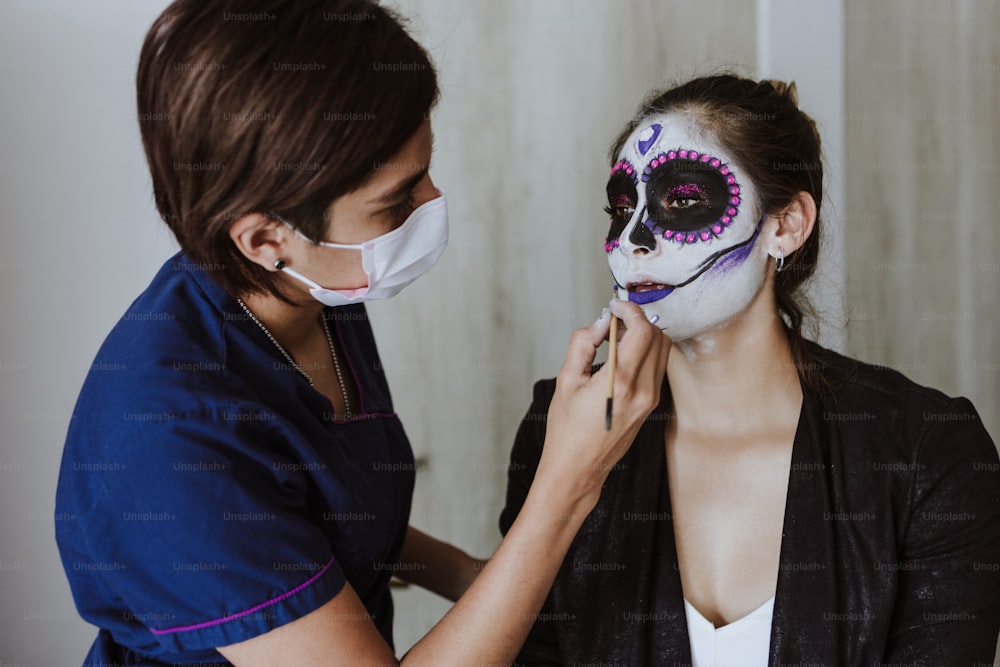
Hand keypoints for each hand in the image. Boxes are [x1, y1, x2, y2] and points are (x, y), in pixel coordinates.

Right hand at [536, 300, 670, 507]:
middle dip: (638, 321)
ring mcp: (650, 400)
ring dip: (644, 336)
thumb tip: (600, 322)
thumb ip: (583, 344)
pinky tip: (622, 355)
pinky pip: (657, 368)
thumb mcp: (566, 380)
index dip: (630, 311)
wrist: (578, 469)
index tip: (615, 306)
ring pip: (662, 351)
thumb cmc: (566, 429)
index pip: (642, 331)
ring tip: (616, 337)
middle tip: (614, 319)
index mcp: (620, 382)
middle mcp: (642, 391)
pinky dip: (645, 352)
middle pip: (658, 337)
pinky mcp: (651, 406)